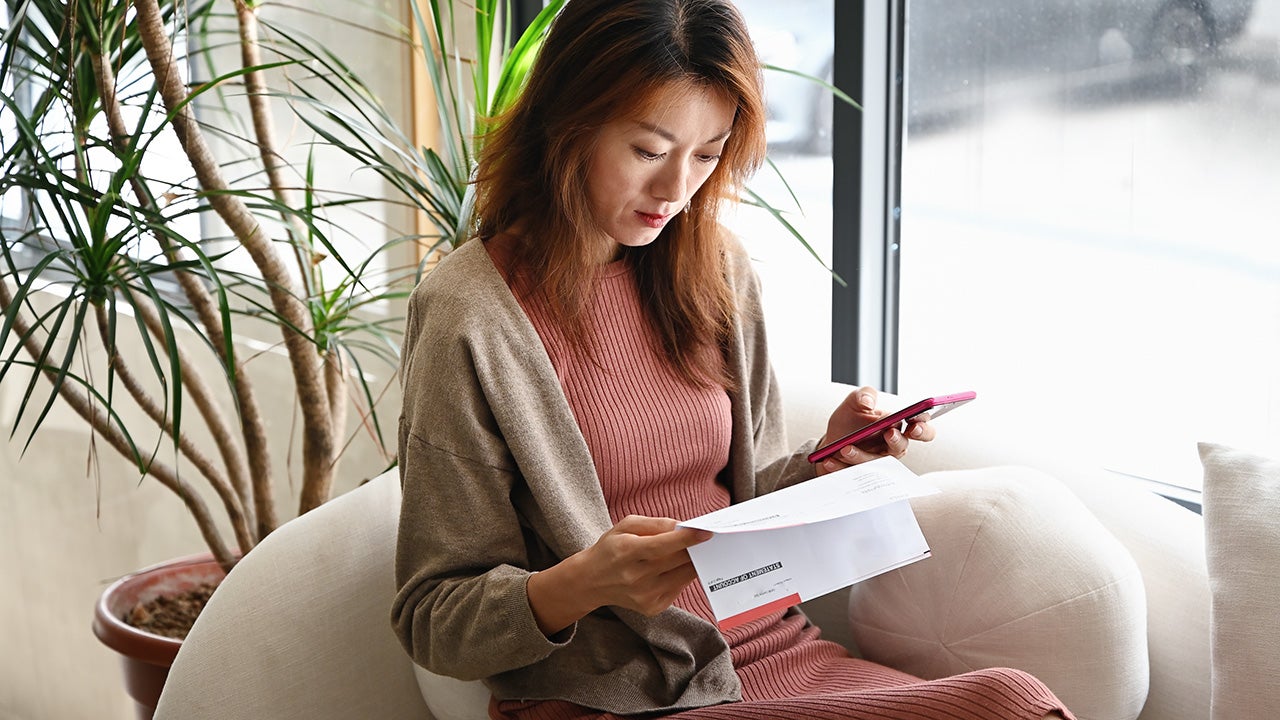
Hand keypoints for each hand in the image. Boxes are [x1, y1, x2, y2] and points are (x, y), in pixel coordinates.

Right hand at [527, 515, 711, 634]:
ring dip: (695, 562)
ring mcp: (644, 596)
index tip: (707, 532)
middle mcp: (635, 577)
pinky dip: (683, 576)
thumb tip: (682, 527)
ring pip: (683, 576)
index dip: (687, 539)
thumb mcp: (625, 526)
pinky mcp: (651, 608)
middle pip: (677, 561)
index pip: (662, 546)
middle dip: (697, 549)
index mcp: (627, 552)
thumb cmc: (611, 548)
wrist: (591, 581)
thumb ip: (655, 524)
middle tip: (713, 539)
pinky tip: (679, 567)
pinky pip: (678, 588)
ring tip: (701, 551)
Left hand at [814, 386, 935, 475]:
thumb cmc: (851, 420)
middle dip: (899, 441)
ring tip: (845, 448)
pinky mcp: (861, 474)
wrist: (830, 439)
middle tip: (890, 434)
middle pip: (903, 446)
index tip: (914, 422)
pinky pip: (853, 473)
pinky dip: (840, 467)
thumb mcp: (854, 401)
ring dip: (862, 456)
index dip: (922, 426)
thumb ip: (864, 394)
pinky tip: (828, 461)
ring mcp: (877, 461)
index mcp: (897, 426)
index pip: (920, 427)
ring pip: (875, 462)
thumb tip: (868, 402)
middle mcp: (892, 446)